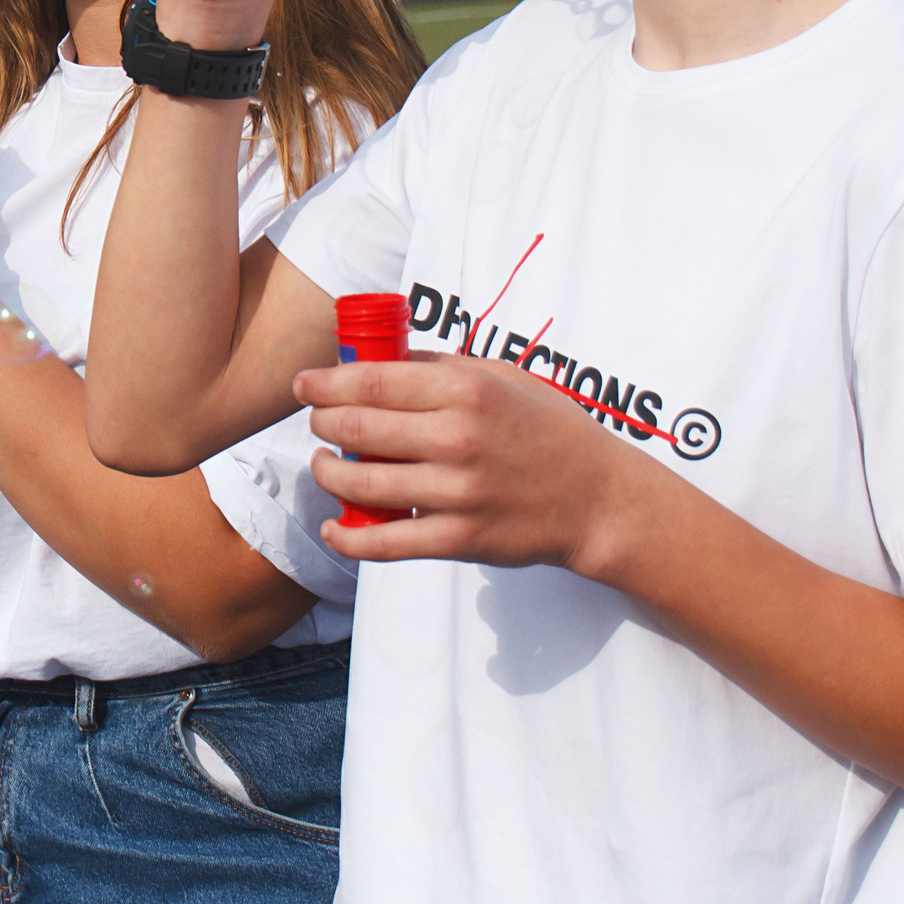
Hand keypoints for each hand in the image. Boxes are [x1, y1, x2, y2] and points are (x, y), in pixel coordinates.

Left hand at [293, 350, 654, 573]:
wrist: (599, 499)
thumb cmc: (551, 430)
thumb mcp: (504, 378)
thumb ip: (443, 366)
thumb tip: (382, 359)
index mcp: (465, 390)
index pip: (371, 382)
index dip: (325, 384)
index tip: (304, 385)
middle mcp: (456, 438)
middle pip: (355, 429)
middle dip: (321, 424)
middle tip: (317, 423)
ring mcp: (456, 492)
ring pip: (360, 484)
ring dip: (327, 474)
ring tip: (325, 464)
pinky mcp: (458, 539)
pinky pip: (384, 543)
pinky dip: (347, 538)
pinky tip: (333, 527)